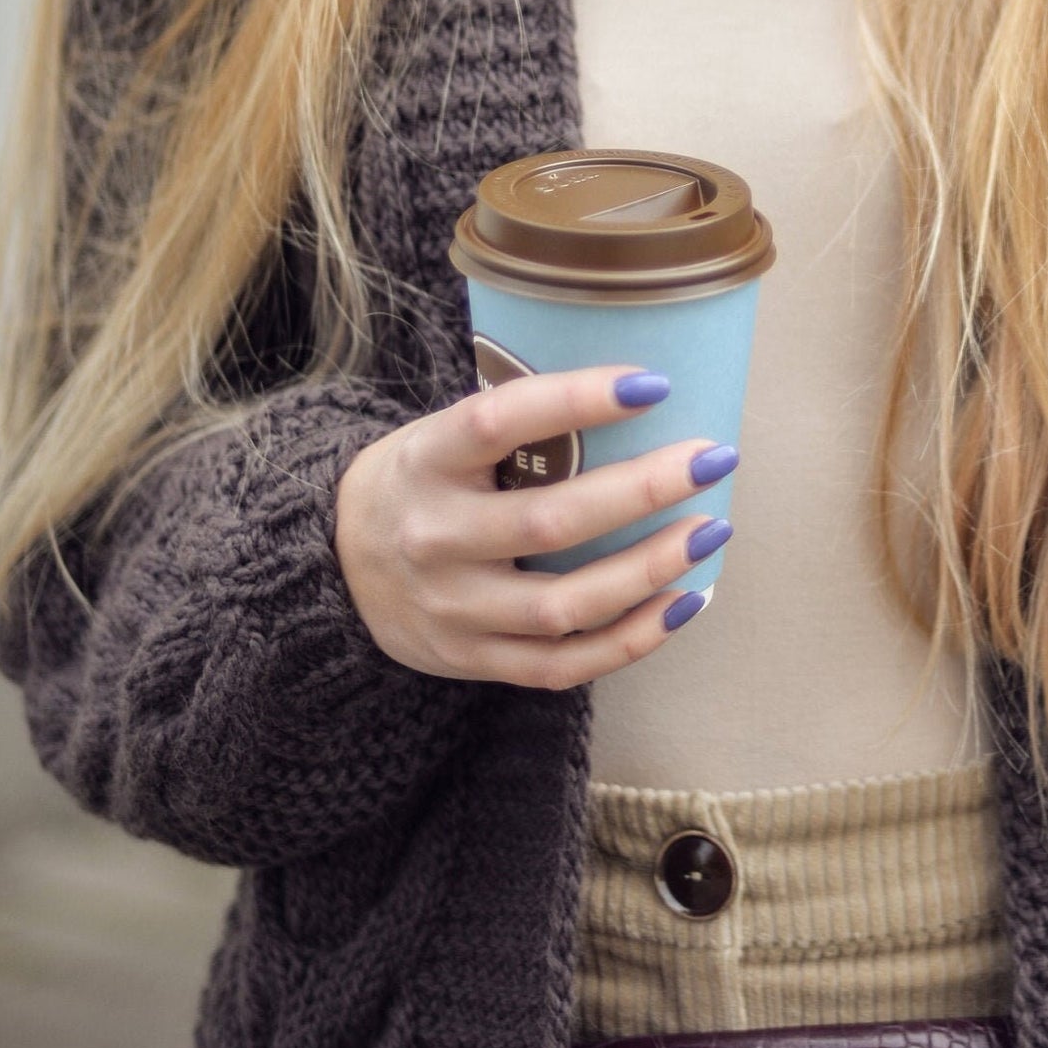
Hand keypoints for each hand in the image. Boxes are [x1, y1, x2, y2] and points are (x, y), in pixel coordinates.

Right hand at [334, 364, 731, 689]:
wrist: (334, 567)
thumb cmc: (420, 482)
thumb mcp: (439, 436)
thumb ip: (516, 423)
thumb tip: (639, 392)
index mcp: (425, 462)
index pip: (500, 422)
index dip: (576, 401)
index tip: (653, 384)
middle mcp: (434, 538)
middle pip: (550, 522)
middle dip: (643, 491)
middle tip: (712, 458)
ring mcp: (453, 609)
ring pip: (564, 605)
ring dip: (650, 570)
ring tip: (711, 530)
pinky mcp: (473, 659)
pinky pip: (562, 663)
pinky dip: (630, 639)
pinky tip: (682, 602)